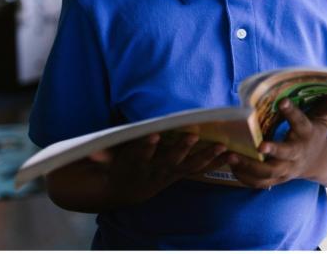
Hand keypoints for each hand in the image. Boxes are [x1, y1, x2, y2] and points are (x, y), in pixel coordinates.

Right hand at [88, 133, 228, 203]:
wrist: (122, 190)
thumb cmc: (114, 164)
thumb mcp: (104, 158)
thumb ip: (103, 154)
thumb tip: (94, 150)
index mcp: (132, 166)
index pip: (138, 157)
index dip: (145, 148)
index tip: (153, 136)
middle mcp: (153, 173)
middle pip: (168, 162)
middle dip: (180, 149)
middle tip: (192, 135)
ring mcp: (168, 175)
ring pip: (189, 167)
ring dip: (206, 157)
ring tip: (222, 147)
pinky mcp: (179, 174)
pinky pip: (199, 170)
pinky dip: (215, 162)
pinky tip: (232, 154)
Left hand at [226, 94, 326, 188]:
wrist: (319, 162)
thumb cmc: (315, 133)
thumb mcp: (324, 119)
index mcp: (306, 135)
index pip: (301, 122)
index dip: (292, 112)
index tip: (281, 101)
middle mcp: (297, 154)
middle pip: (285, 155)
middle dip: (273, 150)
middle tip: (258, 144)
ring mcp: (287, 169)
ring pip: (268, 172)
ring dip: (250, 166)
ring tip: (231, 155)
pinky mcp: (277, 179)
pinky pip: (260, 183)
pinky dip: (245, 178)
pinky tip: (231, 167)